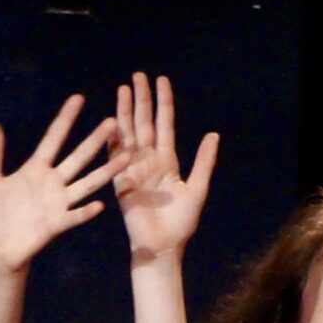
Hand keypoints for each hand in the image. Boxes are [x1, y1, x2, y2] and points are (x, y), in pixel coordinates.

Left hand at [0, 93, 119, 275]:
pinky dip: (85, 212)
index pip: (54, 138)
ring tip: (125, 157)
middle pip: (77, 157)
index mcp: (36, 168)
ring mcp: (57, 203)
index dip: (65, 119)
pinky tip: (99, 205)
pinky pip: (74, 216)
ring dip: (105, 171)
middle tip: (113, 122)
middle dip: (95, 140)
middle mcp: (52, 182)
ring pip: (86, 184)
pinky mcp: (56, 224)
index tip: (78, 98)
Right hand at [111, 72, 217, 265]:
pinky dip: (112, 139)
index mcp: (167, 160)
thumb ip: (204, 162)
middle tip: (137, 76)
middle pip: (143, 123)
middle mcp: (148, 161)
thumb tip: (212, 135)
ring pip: (128, 134)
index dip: (163, 102)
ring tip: (122, 89)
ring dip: (124, 112)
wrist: (162, 246)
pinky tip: (110, 121)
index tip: (160, 80)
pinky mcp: (120, 181)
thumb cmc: (181, 223)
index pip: (164, 124)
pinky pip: (115, 157)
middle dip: (140, 99)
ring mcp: (133, 169)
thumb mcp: (197, 188)